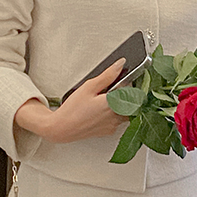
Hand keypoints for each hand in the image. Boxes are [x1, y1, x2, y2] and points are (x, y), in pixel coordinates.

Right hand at [14, 59, 128, 143]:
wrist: (62, 128)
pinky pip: (119, 121)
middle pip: (132, 103)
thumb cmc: (73, 108)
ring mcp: (113, 125)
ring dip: (121, 105)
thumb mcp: (89, 87)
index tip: (123, 80)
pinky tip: (102, 109)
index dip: (130, 84)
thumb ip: (108, 75)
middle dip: (126, 95)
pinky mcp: (109, 131)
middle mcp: (116, 116)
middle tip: (112, 90)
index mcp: (113, 104)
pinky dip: (115, 114)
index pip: (133, 92)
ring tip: (105, 100)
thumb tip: (120, 64)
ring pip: (127, 113)